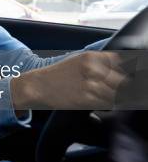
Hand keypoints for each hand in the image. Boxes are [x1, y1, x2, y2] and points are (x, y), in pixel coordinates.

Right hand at [12, 51, 128, 109]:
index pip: (122, 63)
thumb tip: (122, 69)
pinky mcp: (87, 99)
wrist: (38, 86)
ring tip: (107, 96)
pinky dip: (109, 104)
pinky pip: (108, 103)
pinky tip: (102, 103)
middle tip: (114, 89)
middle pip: (123, 79)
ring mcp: (90, 84)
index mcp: (92, 57)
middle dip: (123, 86)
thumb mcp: (78, 60)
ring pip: (118, 93)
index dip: (125, 71)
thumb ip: (100, 63)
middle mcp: (93, 69)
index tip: (124, 76)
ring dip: (117, 96)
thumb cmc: (58, 74)